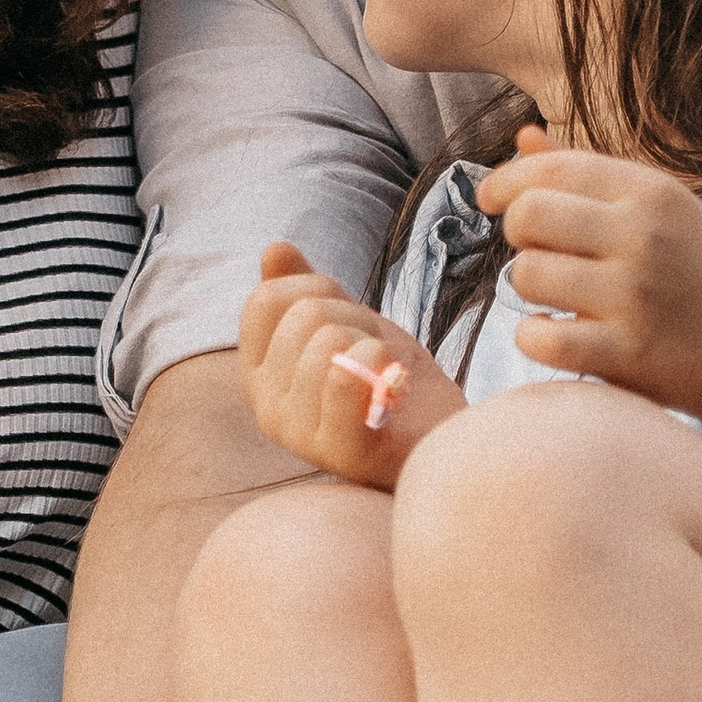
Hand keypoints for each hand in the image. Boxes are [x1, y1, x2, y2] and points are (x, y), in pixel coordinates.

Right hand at [239, 242, 465, 490]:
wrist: (443, 437)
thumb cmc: (387, 379)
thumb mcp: (343, 322)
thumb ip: (302, 288)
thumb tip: (275, 248)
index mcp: (259, 375)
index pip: (264, 299)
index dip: (314, 289)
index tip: (344, 317)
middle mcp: (268, 409)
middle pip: (304, 315)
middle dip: (354, 318)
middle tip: (374, 354)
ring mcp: (301, 436)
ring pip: (328, 341)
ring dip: (373, 344)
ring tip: (384, 376)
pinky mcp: (342, 454)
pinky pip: (343, 379)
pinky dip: (379, 366)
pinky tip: (393, 384)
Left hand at [476, 130, 701, 424]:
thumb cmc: (699, 275)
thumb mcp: (661, 210)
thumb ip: (588, 176)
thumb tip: (523, 137)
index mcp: (651, 192)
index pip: (550, 169)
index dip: (505, 181)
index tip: (490, 199)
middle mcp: (643, 236)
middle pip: (527, 216)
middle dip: (519, 233)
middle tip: (540, 251)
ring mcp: (634, 296)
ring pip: (525, 276)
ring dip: (530, 288)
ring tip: (561, 295)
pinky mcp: (625, 354)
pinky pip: (537, 337)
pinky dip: (534, 336)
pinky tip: (558, 332)